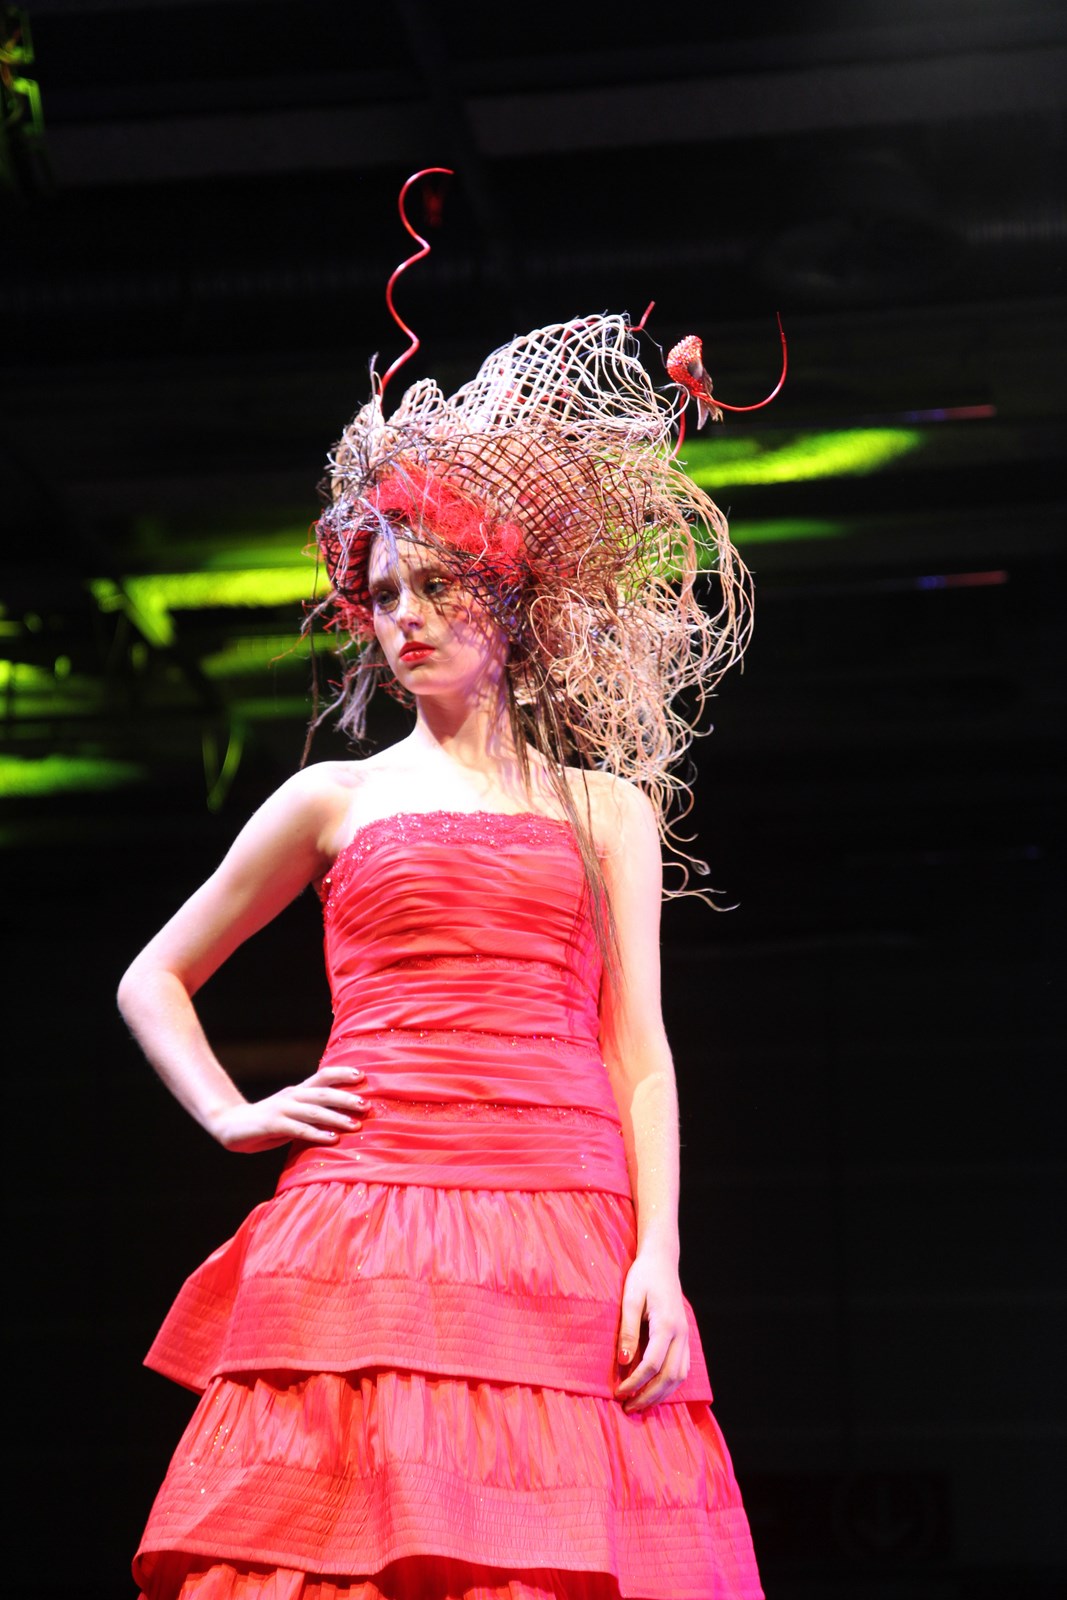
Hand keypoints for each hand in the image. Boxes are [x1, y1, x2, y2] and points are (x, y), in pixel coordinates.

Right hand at [207, 1066, 366, 1152]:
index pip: (323, 1076)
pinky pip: (298, 1129)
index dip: (342, 1074)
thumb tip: (343, 1116)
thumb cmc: (268, 1122)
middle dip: (346, 1098)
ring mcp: (281, 1109)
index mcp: (298, 1091)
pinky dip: (317, 1133)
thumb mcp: (292, 1113)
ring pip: (313, 1111)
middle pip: (323, 1092)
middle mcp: (292, 1096)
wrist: (229, 1125)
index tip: (363, 1076)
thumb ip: (312, 1113)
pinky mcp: (272, 1124)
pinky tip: (332, 1139)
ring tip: (355, 1125)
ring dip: (336, 1117)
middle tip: (367, 1105)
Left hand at [614, 1246, 690, 1412]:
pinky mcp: (685, 1337)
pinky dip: (669, 1384)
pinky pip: (682, 1368)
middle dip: (648, 1396)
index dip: (635, 1382)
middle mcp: (681, 1333)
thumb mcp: (630, 1298)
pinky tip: (654, 1390)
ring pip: (679, 1376)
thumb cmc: (643, 1276)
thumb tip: (623, 1361)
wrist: (662, 1260)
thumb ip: (627, 1330)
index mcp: (667, 1324)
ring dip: (660, 1394)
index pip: (652, 1364)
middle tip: (628, 1407)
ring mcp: (686, 1336)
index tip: (618, 1393)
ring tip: (639, 1404)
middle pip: (669, 1377)